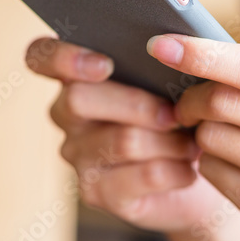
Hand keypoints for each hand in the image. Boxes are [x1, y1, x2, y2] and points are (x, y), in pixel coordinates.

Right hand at [25, 38, 234, 231]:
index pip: (41, 56)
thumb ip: (162, 61)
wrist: (197, 180)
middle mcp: (66, 114)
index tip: (104, 65)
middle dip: (136, 104)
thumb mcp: (174, 80)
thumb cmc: (183, 116)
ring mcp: (77, 155)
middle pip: (78, 99)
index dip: (63, 57)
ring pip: (122, 140)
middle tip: (176, 113)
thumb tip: (172, 48)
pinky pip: (143, 175)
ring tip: (193, 143)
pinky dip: (176, 169)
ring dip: (169, 141)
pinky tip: (188, 168)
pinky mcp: (97, 192)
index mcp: (76, 75)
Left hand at [147, 15, 239, 240]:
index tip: (162, 44)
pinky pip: (213, 171)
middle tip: (187, 95)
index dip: (204, 55)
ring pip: (213, 138)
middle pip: (226, 103)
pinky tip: (228, 155)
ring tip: (217, 125)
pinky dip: (208, 157)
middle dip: (193, 95)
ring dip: (201, 127)